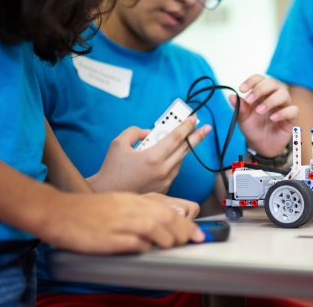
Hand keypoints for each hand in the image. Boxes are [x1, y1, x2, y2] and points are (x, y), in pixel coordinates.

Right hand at [40, 191, 204, 253]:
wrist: (58, 212)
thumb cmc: (88, 211)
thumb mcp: (120, 202)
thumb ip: (142, 209)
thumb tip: (166, 220)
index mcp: (132, 200)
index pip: (167, 209)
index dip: (186, 223)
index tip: (197, 233)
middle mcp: (128, 208)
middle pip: (166, 218)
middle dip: (183, 232)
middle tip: (190, 242)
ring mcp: (118, 222)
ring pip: (154, 229)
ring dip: (168, 240)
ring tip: (171, 247)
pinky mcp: (107, 238)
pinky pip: (134, 244)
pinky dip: (145, 248)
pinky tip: (146, 250)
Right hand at [88, 115, 211, 193]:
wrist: (107, 193)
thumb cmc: (112, 169)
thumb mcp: (119, 143)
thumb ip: (135, 132)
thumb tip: (148, 132)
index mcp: (152, 157)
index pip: (176, 137)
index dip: (187, 126)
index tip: (194, 118)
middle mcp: (162, 170)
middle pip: (185, 149)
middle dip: (196, 136)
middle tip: (205, 128)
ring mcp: (165, 181)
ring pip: (180, 160)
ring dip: (183, 149)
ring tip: (185, 139)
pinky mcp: (164, 189)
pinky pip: (174, 171)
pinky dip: (174, 161)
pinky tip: (169, 155)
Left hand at [232, 75, 297, 157]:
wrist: (261, 146)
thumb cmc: (253, 128)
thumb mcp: (243, 119)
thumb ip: (240, 107)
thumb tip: (232, 96)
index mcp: (261, 94)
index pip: (259, 79)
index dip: (251, 81)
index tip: (242, 89)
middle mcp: (273, 97)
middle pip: (272, 83)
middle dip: (260, 89)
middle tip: (250, 100)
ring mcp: (283, 106)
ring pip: (283, 94)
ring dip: (270, 101)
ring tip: (259, 111)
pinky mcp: (291, 118)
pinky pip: (293, 110)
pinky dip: (283, 113)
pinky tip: (273, 118)